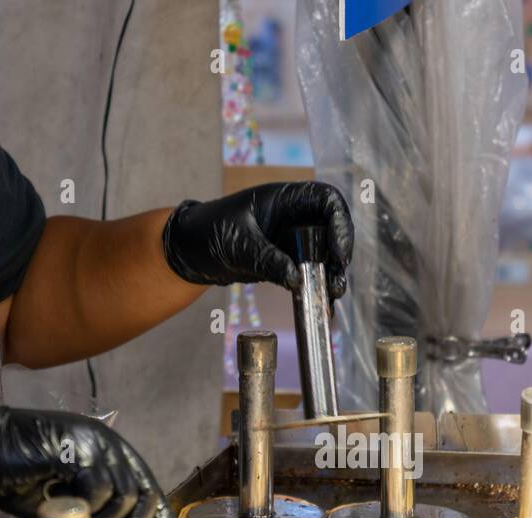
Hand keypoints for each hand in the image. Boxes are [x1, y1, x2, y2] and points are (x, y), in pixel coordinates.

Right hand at [0, 403, 183, 517]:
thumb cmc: (16, 475)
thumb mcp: (66, 502)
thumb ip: (94, 514)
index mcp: (110, 456)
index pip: (149, 492)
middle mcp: (110, 446)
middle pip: (143, 498)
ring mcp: (97, 445)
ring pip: (124, 498)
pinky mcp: (81, 450)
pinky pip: (101, 491)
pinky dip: (88, 511)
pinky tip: (64, 511)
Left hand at [161, 182, 353, 297]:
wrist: (190, 252)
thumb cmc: (208, 232)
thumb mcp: (237, 244)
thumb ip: (266, 259)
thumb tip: (295, 279)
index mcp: (285, 198)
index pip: (327, 201)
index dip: (340, 223)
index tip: (338, 253)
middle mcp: (294, 217)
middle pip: (333, 230)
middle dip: (339, 256)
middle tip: (336, 282)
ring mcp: (293, 240)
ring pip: (326, 255)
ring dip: (332, 275)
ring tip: (331, 296)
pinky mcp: (288, 262)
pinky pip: (311, 273)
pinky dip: (319, 288)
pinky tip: (322, 305)